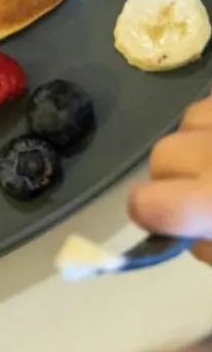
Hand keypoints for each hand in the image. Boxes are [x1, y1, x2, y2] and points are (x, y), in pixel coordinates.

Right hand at [129, 96, 211, 264]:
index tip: (166, 221)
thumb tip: (191, 236)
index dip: (148, 213)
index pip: (146, 203)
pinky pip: (210, 103)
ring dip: (201, 142)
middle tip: (208, 192)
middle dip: (179, 176)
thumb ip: (211, 248)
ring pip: (190, 121)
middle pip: (164, 156)